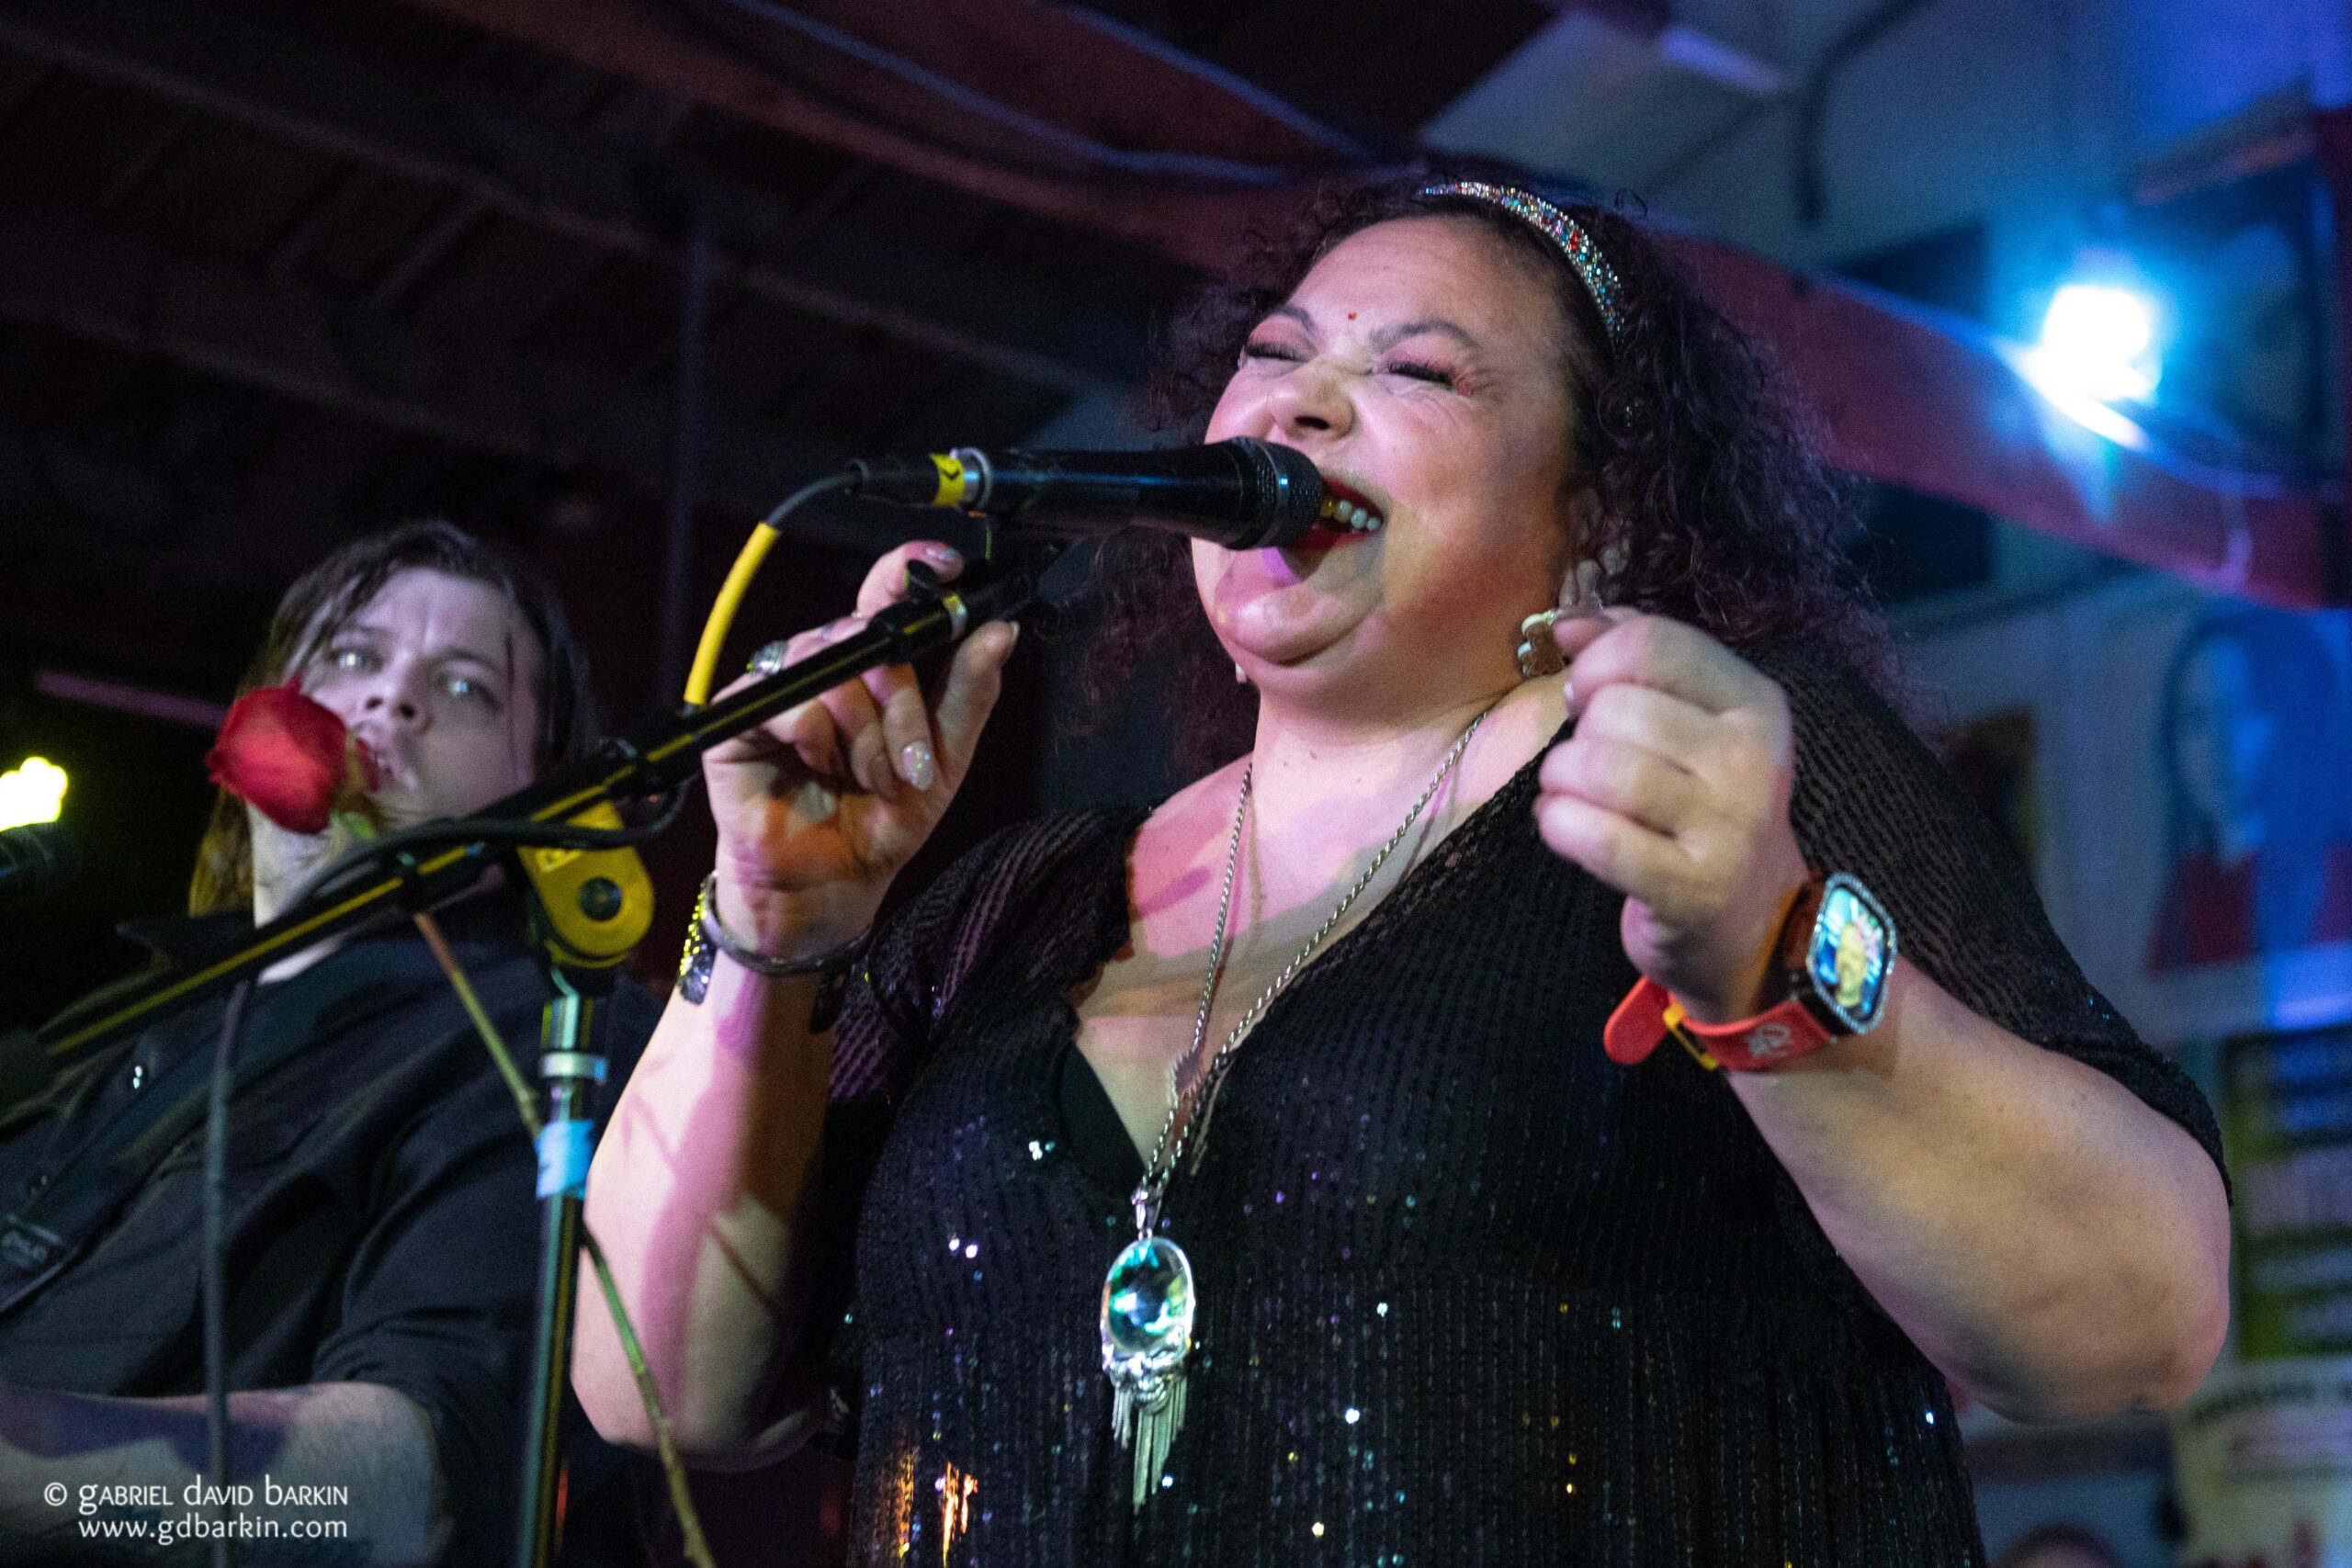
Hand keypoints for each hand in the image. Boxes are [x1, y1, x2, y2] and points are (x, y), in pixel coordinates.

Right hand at [702, 541, 1017, 953]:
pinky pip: (792, 699)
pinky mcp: (739, 716)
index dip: (910, 568)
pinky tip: (820, 770)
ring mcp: (781, 686)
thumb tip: (1001, 630)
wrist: (832, 883)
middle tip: (910, 767)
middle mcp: (825, 665)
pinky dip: (819, 737)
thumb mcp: (945, 760)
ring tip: (871, 781)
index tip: (943, 566)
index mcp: (873, 666)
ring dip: (866, 735)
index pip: (885, 594)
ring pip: (834, 668)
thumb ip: (969, 694)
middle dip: (902, 707)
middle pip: (868, 637)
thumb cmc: (881, 820)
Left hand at [1535, 610, 1811, 1022]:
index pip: (1653, 642)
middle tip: (1585, 760)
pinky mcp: (1693, 890)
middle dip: (1580, 730)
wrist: (1751, 923)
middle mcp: (1753, 761)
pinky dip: (1560, 824)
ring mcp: (1729, 828)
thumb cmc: (1700, 808)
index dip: (1595, 661)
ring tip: (1565, 792)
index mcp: (1755, 704)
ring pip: (1604, 767)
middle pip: (1620, 706)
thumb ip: (1634, 655)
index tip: (1584, 692)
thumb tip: (1568, 621)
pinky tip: (1560, 824)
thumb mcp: (1690, 722)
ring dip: (1561, 778)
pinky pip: (1598, 838)